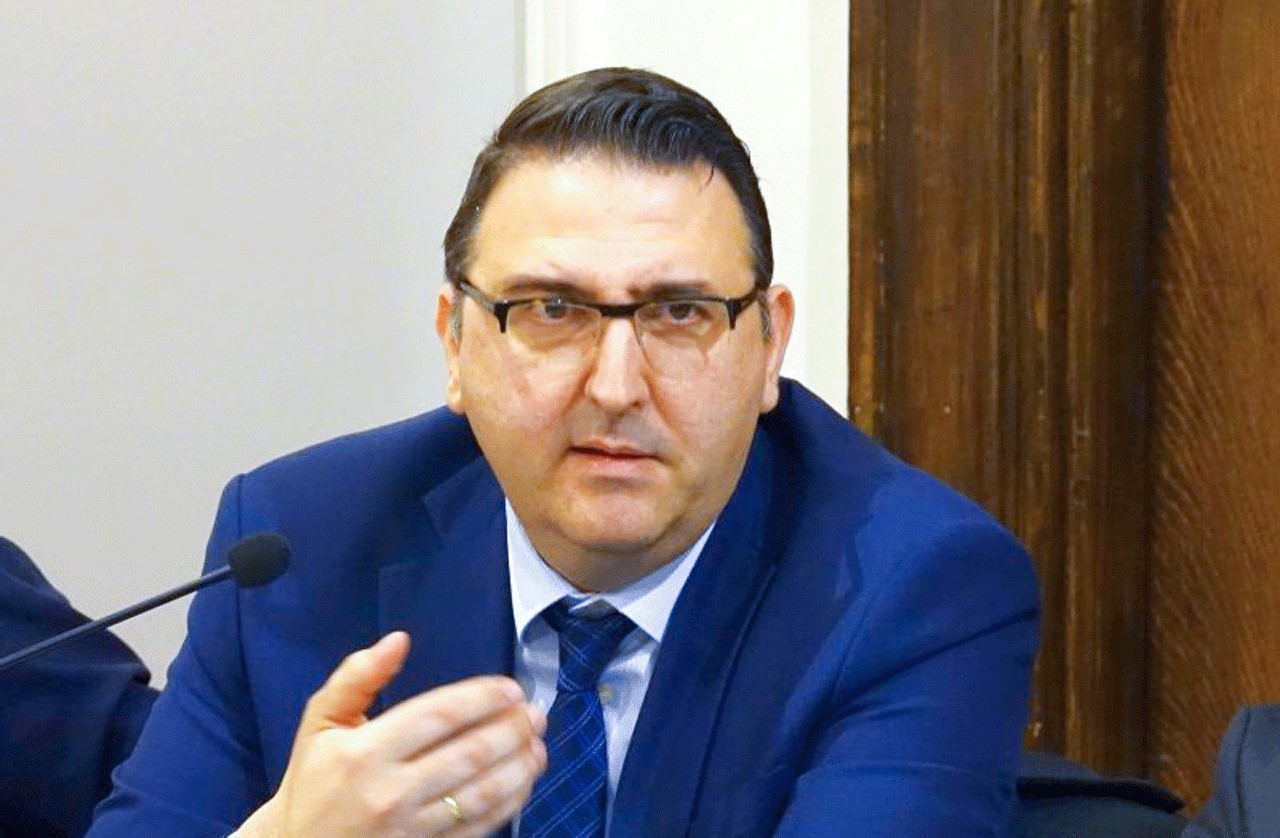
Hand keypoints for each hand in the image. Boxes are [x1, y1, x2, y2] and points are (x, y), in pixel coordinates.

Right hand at [236, 632, 546, 836]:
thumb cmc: (313, 779)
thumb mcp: (320, 721)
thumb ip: (357, 676)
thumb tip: (398, 640)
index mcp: (364, 751)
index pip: (439, 715)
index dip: (482, 698)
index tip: (511, 687)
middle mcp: (389, 790)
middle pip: (468, 753)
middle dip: (511, 729)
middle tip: (536, 713)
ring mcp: (408, 827)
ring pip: (480, 792)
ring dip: (518, 765)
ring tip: (538, 744)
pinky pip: (477, 826)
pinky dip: (508, 802)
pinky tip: (523, 781)